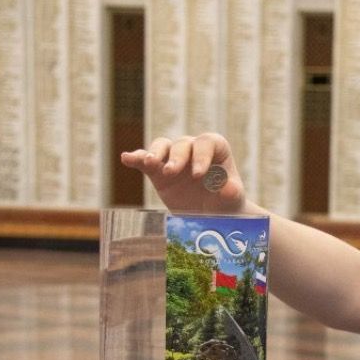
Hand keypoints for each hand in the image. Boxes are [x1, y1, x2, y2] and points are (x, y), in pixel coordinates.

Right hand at [120, 133, 246, 213]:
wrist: (212, 216)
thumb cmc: (226, 202)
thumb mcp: (232, 199)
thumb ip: (231, 192)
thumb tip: (229, 188)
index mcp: (215, 150)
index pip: (207, 143)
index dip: (202, 155)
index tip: (198, 174)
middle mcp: (194, 149)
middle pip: (182, 144)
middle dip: (176, 157)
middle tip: (172, 172)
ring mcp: (174, 158)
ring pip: (162, 146)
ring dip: (155, 153)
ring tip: (150, 163)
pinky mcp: (158, 171)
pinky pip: (145, 160)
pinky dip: (136, 158)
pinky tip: (126, 159)